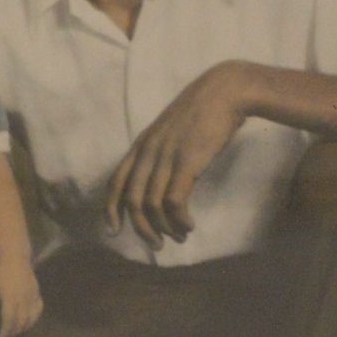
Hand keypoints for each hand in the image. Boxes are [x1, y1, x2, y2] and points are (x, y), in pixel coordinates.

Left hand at [0, 256, 42, 336]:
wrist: (16, 258)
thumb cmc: (0, 272)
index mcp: (10, 298)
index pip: (9, 319)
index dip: (6, 330)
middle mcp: (23, 299)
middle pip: (21, 321)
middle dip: (15, 331)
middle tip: (9, 336)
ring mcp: (32, 296)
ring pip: (31, 317)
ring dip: (25, 327)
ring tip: (18, 331)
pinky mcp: (37, 293)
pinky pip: (39, 309)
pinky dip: (35, 318)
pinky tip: (30, 321)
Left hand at [105, 61, 258, 250]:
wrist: (225, 90)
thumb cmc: (203, 111)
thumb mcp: (171, 131)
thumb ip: (161, 152)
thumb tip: (160, 180)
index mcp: (141, 144)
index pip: (115, 182)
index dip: (110, 209)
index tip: (114, 230)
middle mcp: (148, 151)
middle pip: (131, 200)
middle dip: (141, 229)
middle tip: (156, 245)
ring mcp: (166, 156)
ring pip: (151, 205)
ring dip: (164, 227)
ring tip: (179, 236)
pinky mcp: (187, 162)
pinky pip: (174, 202)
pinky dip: (179, 219)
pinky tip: (188, 224)